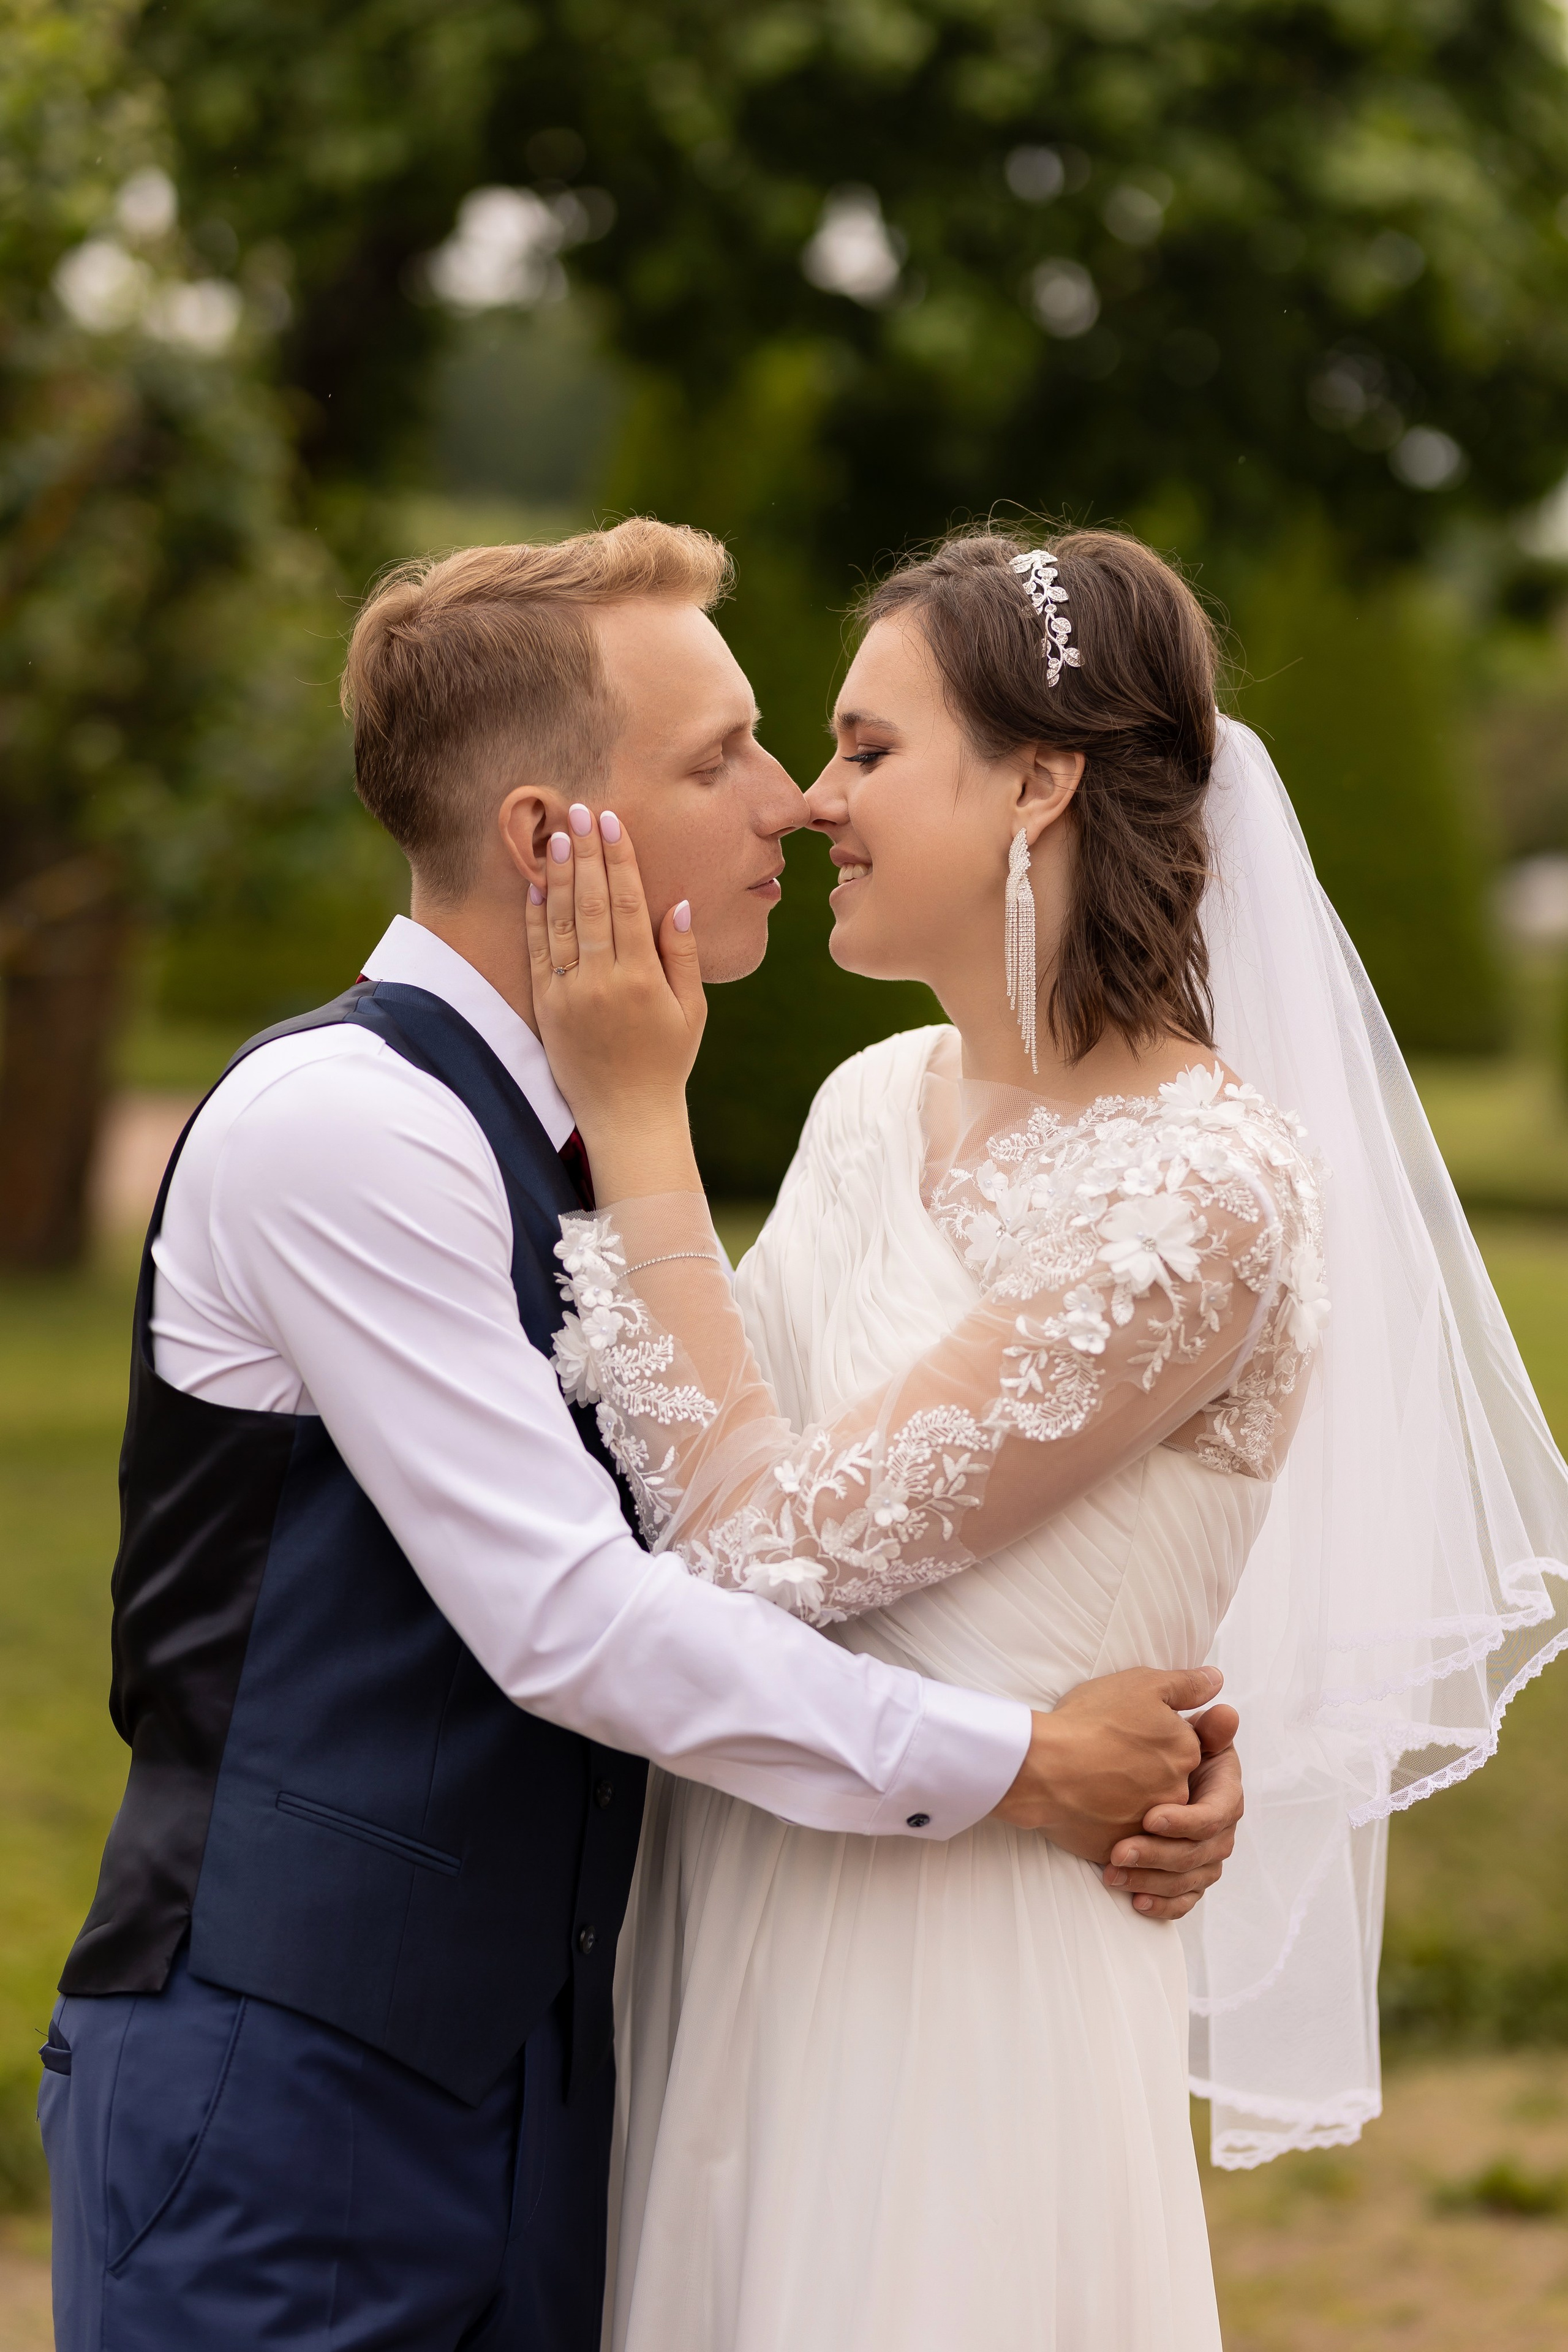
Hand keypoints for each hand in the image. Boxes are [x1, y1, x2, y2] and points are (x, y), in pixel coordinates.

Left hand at [525, 803, 706, 1198]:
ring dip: (559, 876)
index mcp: (642, 979)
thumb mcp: (691, 1011)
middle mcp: (602, 982)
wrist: (625, 1117)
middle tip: (580, 810)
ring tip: (557, 835)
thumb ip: (682, 956)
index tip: (612, 822)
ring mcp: (569, 995)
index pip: (627, 904)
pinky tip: (537, 886)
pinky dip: (536, 917)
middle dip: (586, 853)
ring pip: (560, 922)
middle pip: (591, 903)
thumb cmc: (666, 1062)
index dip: (619, 859)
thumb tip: (676, 904)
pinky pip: (537, 954)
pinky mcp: (546, 1008)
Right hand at [990, 1666, 1219, 1865]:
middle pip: (1167, 1779)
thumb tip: (1217, 1681)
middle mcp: (1177, 1792)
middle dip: (1143, 1770)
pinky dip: (1106, 1822)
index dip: (1153, 1736)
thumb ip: (1186, 1685)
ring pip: (1145, 1810)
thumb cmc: (1091, 1721)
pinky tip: (1085, 1803)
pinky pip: (1120, 1836)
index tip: (1127, 1731)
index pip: (1182, 1745)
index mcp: (1186, 1752)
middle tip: (1109, 1754)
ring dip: (1125, 1798)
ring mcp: (1149, 1824)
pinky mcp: (1121, 1848)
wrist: (1043, 1766)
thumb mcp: (1142, 1685)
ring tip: (1093, 1779)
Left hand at [1101, 1703, 1241, 1922]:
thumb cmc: (1133, 1735)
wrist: (1104, 1762)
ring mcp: (1202, 1851)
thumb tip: (1226, 1709)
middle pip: (1202, 1851)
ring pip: (1191, 1878)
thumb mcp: (1163, 1714)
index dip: (1187, 1820)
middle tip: (1120, 1852)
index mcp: (1221, 1785)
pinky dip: (1164, 1904)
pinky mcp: (1183, 1873)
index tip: (1149, 1818)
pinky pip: (1184, 1898)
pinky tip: (1137, 1903)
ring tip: (1114, 1874)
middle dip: (1161, 1854)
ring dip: (1154, 1880)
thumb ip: (1196, 1713)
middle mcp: (1217, 1823)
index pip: (1217, 1812)